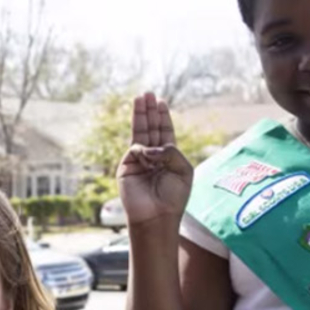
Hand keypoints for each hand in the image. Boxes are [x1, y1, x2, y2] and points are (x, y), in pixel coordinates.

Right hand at [117, 93, 193, 224]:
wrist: (157, 216)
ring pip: (140, 133)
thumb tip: (149, 147)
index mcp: (168, 157)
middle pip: (150, 128)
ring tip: (140, 98)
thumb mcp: (183, 169)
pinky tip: (150, 154)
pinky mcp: (127, 166)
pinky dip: (145, 149)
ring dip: (140, 115)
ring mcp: (138, 160)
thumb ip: (170, 151)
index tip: (161, 102)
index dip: (162, 117)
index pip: (164, 132)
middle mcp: (153, 156)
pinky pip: (137, 149)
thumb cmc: (174, 197)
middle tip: (148, 94)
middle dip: (149, 111)